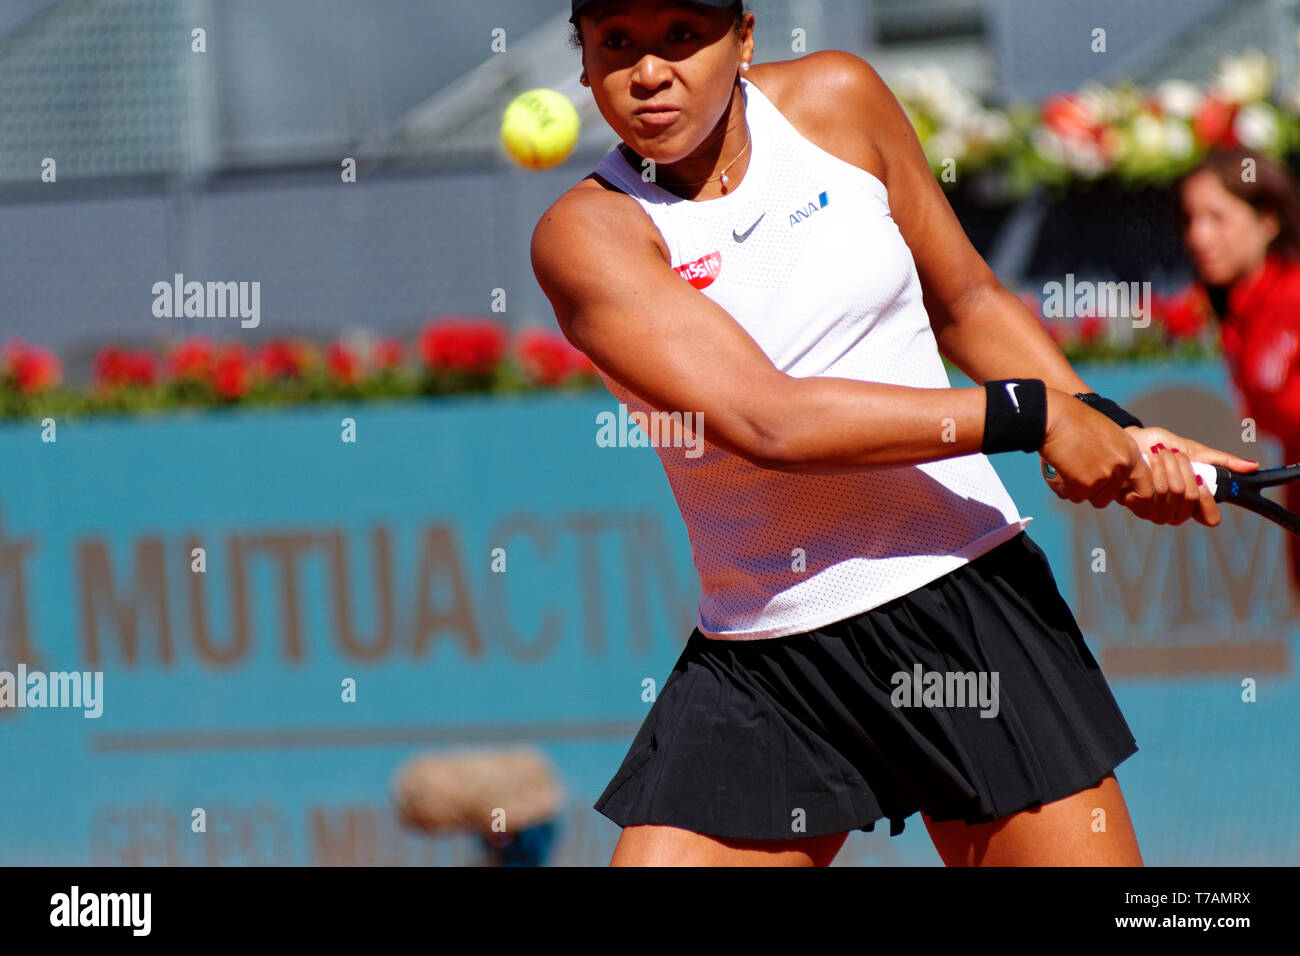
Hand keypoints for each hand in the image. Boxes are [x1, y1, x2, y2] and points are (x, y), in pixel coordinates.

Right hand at [1038, 388, 1153, 506]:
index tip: (1114, 493)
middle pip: (1110, 497)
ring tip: (1067, 470)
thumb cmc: (1074, 421)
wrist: (1054, 416)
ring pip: (1090, 498)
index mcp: (1131, 452)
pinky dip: (1062, 488)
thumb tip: (1113, 477)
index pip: (1145, 489)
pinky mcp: (1083, 483)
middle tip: (1079, 475)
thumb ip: (1116, 455)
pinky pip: (1072, 496)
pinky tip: (1057, 472)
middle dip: (1093, 491)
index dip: (1129, 496)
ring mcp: (1104, 475)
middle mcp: (1122, 465)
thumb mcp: (1107, 435)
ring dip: (1077, 489)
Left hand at [1116, 426, 1259, 526]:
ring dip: (1168, 468)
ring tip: (1160, 455)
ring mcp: (1153, 511)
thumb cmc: (1159, 446)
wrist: (1130, 439)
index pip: (1209, 518)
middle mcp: (1173, 511)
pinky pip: (1151, 494)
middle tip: (1175, 456)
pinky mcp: (1134, 504)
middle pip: (1190, 500)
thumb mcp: (1193, 451)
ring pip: (1172, 495)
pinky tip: (1146, 463)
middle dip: (1184, 471)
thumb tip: (1253, 466)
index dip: (1208, 501)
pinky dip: (1153, 472)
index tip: (1203, 481)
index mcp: (1190, 503)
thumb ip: (1220, 461)